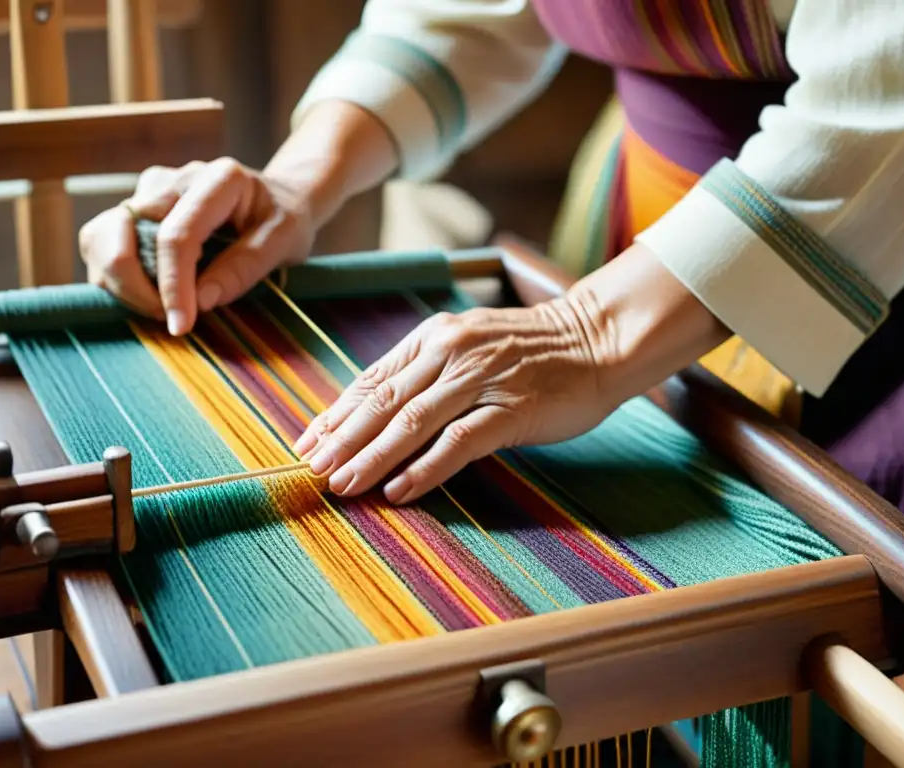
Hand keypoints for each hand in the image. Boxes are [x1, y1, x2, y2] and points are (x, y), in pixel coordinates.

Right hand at [79, 157, 314, 335]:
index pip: (177, 234)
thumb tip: (201, 301)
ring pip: (100, 237)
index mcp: (218, 179)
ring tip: (159, 308)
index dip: (173, 285)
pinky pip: (102, 244)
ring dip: (117, 282)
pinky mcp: (134, 209)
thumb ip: (246, 267)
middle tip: (169, 319)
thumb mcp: (285, 242)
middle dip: (134, 286)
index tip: (180, 325)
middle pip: (122, 232)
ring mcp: (148, 192)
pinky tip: (150, 294)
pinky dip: (115, 277)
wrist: (277, 198)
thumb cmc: (284, 220)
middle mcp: (174, 179)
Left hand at [292, 299, 623, 504]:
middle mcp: (450, 352)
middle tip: (310, 471)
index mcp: (435, 337)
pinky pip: (459, 441)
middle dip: (342, 440)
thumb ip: (427, 375)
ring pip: (412, 423)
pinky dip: (425, 468)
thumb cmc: (531, 351)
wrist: (596, 339)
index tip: (307, 444)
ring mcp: (481, 379)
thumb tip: (377, 417)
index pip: (373, 381)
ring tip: (342, 485)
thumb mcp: (470, 348)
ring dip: (371, 457)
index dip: (336, 415)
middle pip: (384, 403)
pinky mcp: (510, 408)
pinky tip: (399, 490)